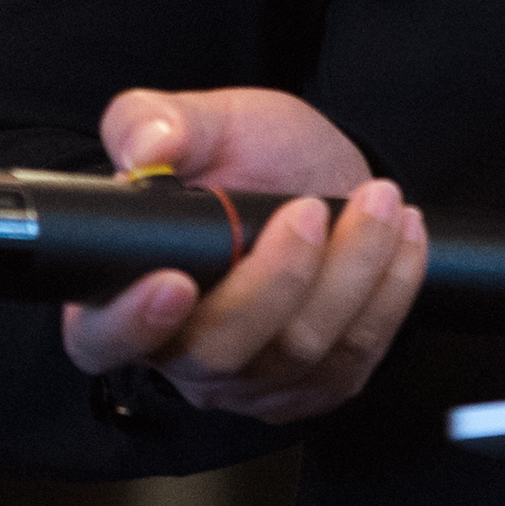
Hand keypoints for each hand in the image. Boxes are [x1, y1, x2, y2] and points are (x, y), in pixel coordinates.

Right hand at [59, 86, 428, 424]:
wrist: (318, 177)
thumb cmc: (249, 156)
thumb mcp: (204, 120)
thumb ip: (155, 121)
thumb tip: (148, 148)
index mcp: (121, 295)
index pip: (102, 339)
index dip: (132, 324)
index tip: (176, 283)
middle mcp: (179, 353)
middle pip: (218, 352)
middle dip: (277, 278)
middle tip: (310, 209)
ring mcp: (247, 379)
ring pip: (297, 353)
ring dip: (351, 271)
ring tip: (378, 200)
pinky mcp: (312, 385)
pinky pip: (354, 356)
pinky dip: (388, 292)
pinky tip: (402, 238)